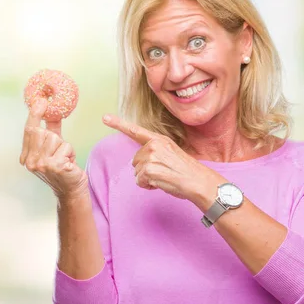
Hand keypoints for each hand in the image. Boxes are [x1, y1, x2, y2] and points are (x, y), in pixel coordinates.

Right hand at [19, 98, 87, 200]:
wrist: (71, 189)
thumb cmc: (64, 167)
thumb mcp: (55, 148)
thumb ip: (51, 131)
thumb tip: (52, 112)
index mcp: (27, 155)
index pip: (29, 130)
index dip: (35, 114)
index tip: (41, 101)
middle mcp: (30, 160)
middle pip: (44, 132)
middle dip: (57, 139)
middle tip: (61, 153)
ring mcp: (41, 164)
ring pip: (56, 139)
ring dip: (66, 148)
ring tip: (65, 160)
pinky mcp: (54, 166)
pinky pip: (67, 148)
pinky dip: (71, 154)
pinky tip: (69, 165)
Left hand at [102, 114, 221, 207]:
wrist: (199, 182)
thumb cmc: (187, 172)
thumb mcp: (172, 154)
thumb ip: (155, 153)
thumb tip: (138, 163)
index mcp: (160, 140)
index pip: (136, 131)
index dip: (118, 124)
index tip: (105, 118)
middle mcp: (154, 145)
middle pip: (135, 161)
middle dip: (145, 170)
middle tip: (163, 173)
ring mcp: (151, 157)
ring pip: (137, 172)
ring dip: (147, 179)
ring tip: (165, 178)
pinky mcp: (149, 170)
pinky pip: (140, 182)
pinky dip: (148, 186)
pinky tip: (162, 183)